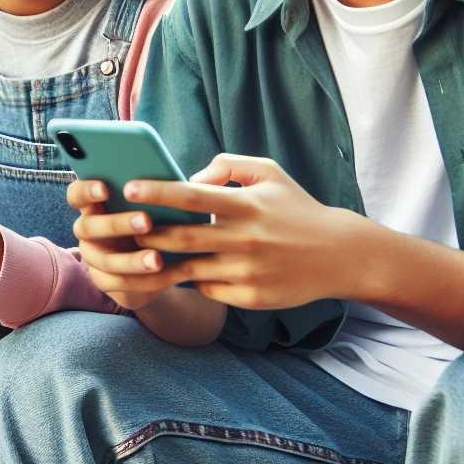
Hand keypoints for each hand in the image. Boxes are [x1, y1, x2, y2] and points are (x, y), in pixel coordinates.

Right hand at [69, 178, 187, 311]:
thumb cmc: (165, 221)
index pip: (77, 193)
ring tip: (157, 259)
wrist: (162, 262)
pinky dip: (143, 281)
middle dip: (116, 224)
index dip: (86, 189)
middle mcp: (90, 229)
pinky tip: (165, 276)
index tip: (106, 186)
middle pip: (88, 227)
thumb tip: (196, 179)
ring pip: (104, 260)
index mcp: (98, 204)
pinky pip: (120, 284)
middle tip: (146, 221)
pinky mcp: (107, 282)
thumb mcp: (164, 202)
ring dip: (131, 259)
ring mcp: (94, 258)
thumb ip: (168, 186)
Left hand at [84, 155, 364, 309]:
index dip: (157, 192)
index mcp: (246, 206)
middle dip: (147, 233)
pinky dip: (193, 281)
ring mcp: (247, 271)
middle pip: (181, 238)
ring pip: (189, 269)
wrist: (340, 255)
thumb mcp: (270, 174)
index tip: (128, 187)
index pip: (191, 197)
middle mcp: (245, 240)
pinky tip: (181, 273)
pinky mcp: (251, 297)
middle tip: (123, 226)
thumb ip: (228, 166)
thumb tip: (190, 177)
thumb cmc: (297, 209)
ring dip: (161, 262)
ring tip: (140, 253)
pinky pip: (208, 290)